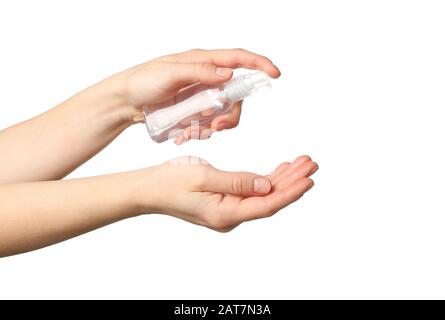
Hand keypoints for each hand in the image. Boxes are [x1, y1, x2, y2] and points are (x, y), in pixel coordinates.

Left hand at [117, 48, 280, 143]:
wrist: (126, 101)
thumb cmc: (142, 81)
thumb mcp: (169, 74)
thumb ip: (199, 72)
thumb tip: (228, 74)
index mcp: (203, 62)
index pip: (238, 59)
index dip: (259, 64)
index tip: (275, 75)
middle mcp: (207, 78)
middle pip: (235, 95)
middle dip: (230, 114)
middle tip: (216, 126)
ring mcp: (201, 96)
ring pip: (223, 113)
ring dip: (213, 126)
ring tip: (193, 133)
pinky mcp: (194, 111)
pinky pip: (208, 123)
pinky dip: (202, 132)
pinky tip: (185, 135)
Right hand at [137, 155, 317, 231]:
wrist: (149, 189)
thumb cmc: (170, 182)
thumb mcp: (203, 176)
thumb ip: (237, 182)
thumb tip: (266, 185)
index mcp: (225, 213)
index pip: (266, 204)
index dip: (290, 192)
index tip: (309, 179)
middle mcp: (230, 217)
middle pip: (269, 199)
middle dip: (292, 181)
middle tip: (311, 163)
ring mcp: (228, 211)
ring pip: (263, 195)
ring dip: (283, 179)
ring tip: (302, 163)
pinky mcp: (225, 203)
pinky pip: (252, 193)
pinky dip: (267, 180)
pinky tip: (280, 170)